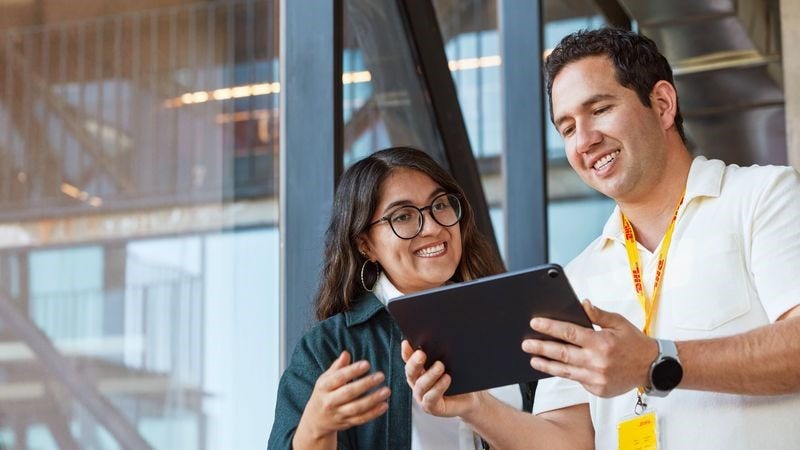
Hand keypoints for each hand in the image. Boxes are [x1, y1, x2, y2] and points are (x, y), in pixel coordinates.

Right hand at [295, 351, 389, 443]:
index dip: (353, 370)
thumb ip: (337, 367)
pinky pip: (361, 419)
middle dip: (366, 384)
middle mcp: (329, 401)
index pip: (339, 378)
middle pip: (349, 393)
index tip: (367, 364)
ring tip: (386, 391)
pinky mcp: (346, 423)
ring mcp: (338, 414)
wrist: (316, 420)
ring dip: (373, 399)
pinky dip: (373, 413)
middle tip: (380, 376)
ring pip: (356, 408)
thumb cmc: (324, 393)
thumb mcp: (325, 379)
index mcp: (323, 387)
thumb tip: (346, 353)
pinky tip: (384, 405)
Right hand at [401, 340, 480, 416]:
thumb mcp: (450, 364)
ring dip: (430, 374)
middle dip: (414, 362)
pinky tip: (447, 379)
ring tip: (440, 365)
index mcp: (418, 370)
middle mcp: (417, 383)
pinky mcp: (431, 408)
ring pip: (421, 385)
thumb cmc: (459, 379)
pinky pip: (431, 398)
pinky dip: (438, 388)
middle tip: (421, 354)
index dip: (406, 352)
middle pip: (410, 372)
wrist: (470, 398)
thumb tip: (439, 338)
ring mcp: (422, 396)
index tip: (407, 342)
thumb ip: (441, 354)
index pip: (408, 359)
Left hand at [521, 300, 657, 397]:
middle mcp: (597, 362)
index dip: (549, 327)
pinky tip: (554, 367)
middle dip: (540, 347)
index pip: (569, 333)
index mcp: (601, 342)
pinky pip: (577, 380)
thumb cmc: (634, 342)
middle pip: (561, 353)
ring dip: (546, 365)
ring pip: (565, 371)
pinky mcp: (598, 389)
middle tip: (526, 343)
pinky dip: (566, 373)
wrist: (653, 367)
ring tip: (533, 359)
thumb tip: (581, 304)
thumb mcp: (618, 322)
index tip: (535, 323)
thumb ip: (598, 314)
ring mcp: (597, 378)